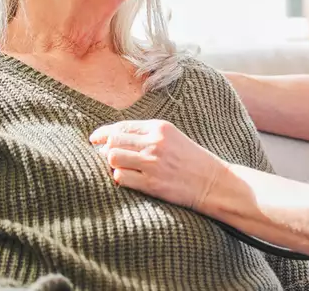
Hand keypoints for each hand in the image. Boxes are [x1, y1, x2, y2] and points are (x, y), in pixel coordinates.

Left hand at [89, 120, 227, 210]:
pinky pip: (121, 178)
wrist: (213, 183)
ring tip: (120, 168)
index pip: (122, 126)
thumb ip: (147, 135)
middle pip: (113, 141)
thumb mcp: (173, 138)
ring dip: (112, 164)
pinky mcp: (152, 183)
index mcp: (160, 127)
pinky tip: (129, 179)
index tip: (95, 139)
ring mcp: (153, 163)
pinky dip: (120, 179)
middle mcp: (155, 142)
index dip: (104, 133)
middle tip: (106, 156)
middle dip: (106, 149)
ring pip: (113, 158)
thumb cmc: (192, 161)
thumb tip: (112, 140)